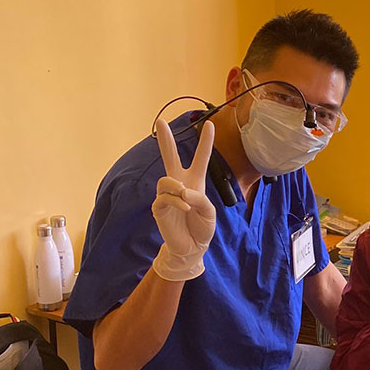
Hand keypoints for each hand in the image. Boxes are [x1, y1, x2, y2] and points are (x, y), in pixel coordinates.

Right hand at [151, 117, 216, 280]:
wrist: (191, 248)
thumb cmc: (202, 228)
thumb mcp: (209, 212)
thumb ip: (199, 199)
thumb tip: (182, 191)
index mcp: (195, 182)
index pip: (201, 158)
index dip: (206, 142)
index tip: (210, 124)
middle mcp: (180, 184)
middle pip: (170, 157)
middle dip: (165, 140)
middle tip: (160, 122)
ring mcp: (167, 195)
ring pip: (166, 179)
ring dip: (177, 188)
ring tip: (185, 199)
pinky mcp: (159, 207)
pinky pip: (164, 197)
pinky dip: (176, 202)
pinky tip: (184, 209)